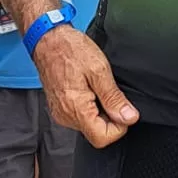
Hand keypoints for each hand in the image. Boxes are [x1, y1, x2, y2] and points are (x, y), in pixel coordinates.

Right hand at [33, 27, 138, 147]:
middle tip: (108, 91)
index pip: (103, 138)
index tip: (122, 108)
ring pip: (89, 125)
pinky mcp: (59, 108)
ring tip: (96, 87)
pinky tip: (89, 89)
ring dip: (100, 111)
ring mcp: (61, 113)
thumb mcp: (99, 70)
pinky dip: (90, 107)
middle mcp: (65, 116)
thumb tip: (129, 118)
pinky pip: (80, 117)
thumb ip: (114, 98)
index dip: (119, 126)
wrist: (48, 39)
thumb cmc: (71, 50)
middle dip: (110, 117)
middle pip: (96, 133)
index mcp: (75, 109)